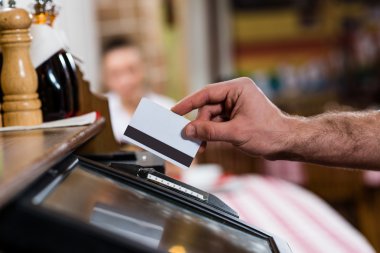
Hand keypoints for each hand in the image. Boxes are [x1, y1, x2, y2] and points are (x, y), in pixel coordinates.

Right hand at [171, 77, 291, 157]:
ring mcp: (236, 105)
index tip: (175, 111)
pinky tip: (207, 143)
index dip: (188, 103)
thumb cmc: (269, 133)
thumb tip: (189, 131)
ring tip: (200, 146)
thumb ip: (209, 131)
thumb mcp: (235, 133)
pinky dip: (211, 133)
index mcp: (238, 88)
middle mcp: (236, 94)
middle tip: (190, 138)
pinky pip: (218, 122)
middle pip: (208, 107)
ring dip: (205, 131)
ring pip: (211, 116)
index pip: (207, 93)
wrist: (286, 143)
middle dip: (199, 124)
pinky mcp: (236, 116)